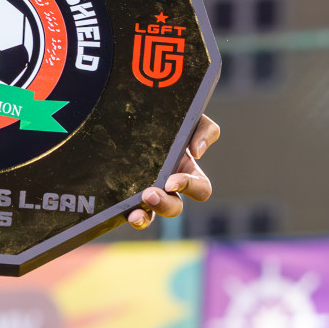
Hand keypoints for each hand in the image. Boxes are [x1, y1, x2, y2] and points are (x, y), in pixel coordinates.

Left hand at [127, 114, 218, 229]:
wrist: (132, 109)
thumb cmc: (168, 115)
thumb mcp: (191, 117)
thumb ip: (204, 129)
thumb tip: (198, 152)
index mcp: (187, 170)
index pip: (200, 188)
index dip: (190, 187)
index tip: (172, 181)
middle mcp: (168, 185)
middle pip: (175, 207)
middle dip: (164, 204)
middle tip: (149, 194)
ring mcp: (148, 191)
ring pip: (152, 215)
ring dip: (146, 218)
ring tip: (135, 214)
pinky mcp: (127, 192)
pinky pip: (131, 212)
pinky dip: (131, 217)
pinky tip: (124, 214)